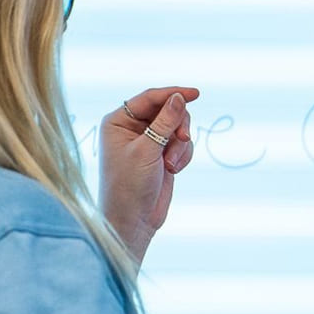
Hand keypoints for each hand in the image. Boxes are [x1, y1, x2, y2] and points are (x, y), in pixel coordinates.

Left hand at [100, 85, 199, 265]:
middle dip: (178, 126)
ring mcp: (148, 141)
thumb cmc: (129, 185)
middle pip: (168, 110)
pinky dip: (183, 155)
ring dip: (180, 145)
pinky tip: (174, 170)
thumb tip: (179, 98)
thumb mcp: (147, 150)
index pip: (149, 97)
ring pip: (178, 128)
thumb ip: (165, 122)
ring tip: (171, 165)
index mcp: (118, 121)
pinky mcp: (161, 155)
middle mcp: (132, 128)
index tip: (195, 94)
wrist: (133, 220)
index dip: (173, 93)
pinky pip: (182, 144)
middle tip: (183, 139)